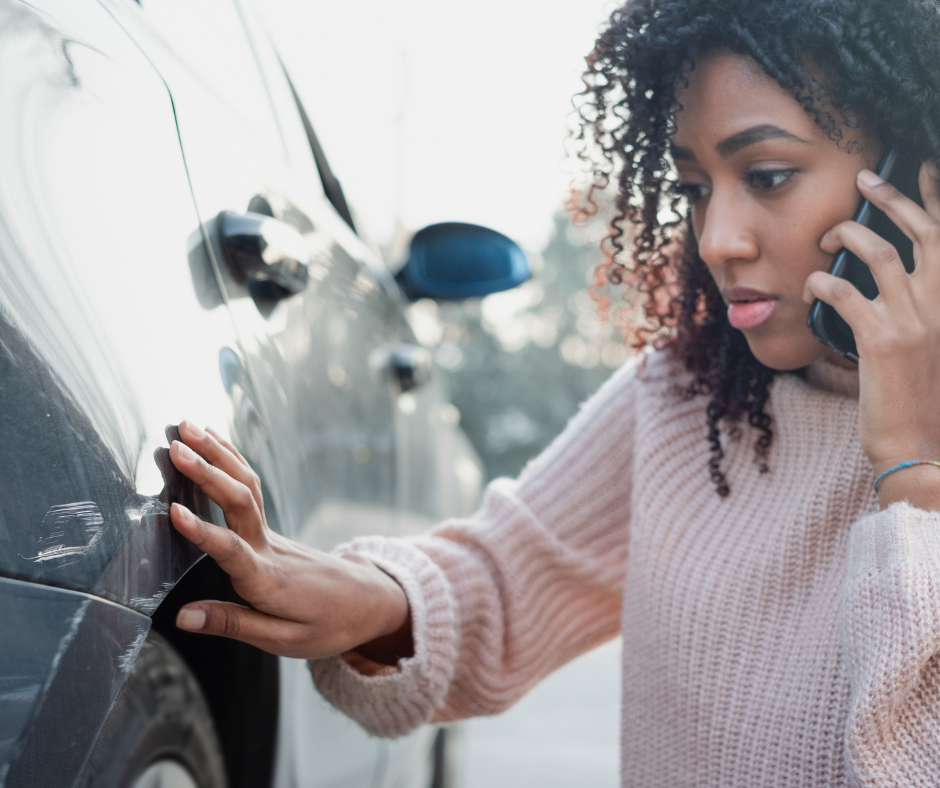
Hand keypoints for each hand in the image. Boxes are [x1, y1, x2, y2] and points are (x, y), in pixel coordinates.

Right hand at [167, 421, 411, 661]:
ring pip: (245, 485)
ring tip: (186, 426)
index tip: (174, 512)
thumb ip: (232, 623)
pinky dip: (230, 459)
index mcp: (268, 580)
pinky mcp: (270, 528)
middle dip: (207, 473)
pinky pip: (249, 486)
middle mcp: (268, 547)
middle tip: (175, 447)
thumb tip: (182, 617)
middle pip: (239, 502)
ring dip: (216, 453)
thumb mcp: (282, 640)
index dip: (203, 533)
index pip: (232, 551)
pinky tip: (211, 439)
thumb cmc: (326, 625)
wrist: (366, 601)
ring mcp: (271, 533)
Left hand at [804, 163, 939, 509]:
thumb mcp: (930, 344)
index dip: (936, 197)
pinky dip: (822, 283)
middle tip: (864, 180)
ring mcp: (917, 321)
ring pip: (882, 253)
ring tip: (828, 236)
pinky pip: (845, 293)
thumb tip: (873, 277)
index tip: (922, 167)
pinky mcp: (882, 341)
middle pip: (925, 231)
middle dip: (893, 197)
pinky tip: (810, 286)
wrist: (920, 447)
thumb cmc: (917, 398)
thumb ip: (916, 307)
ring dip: (850, 235)